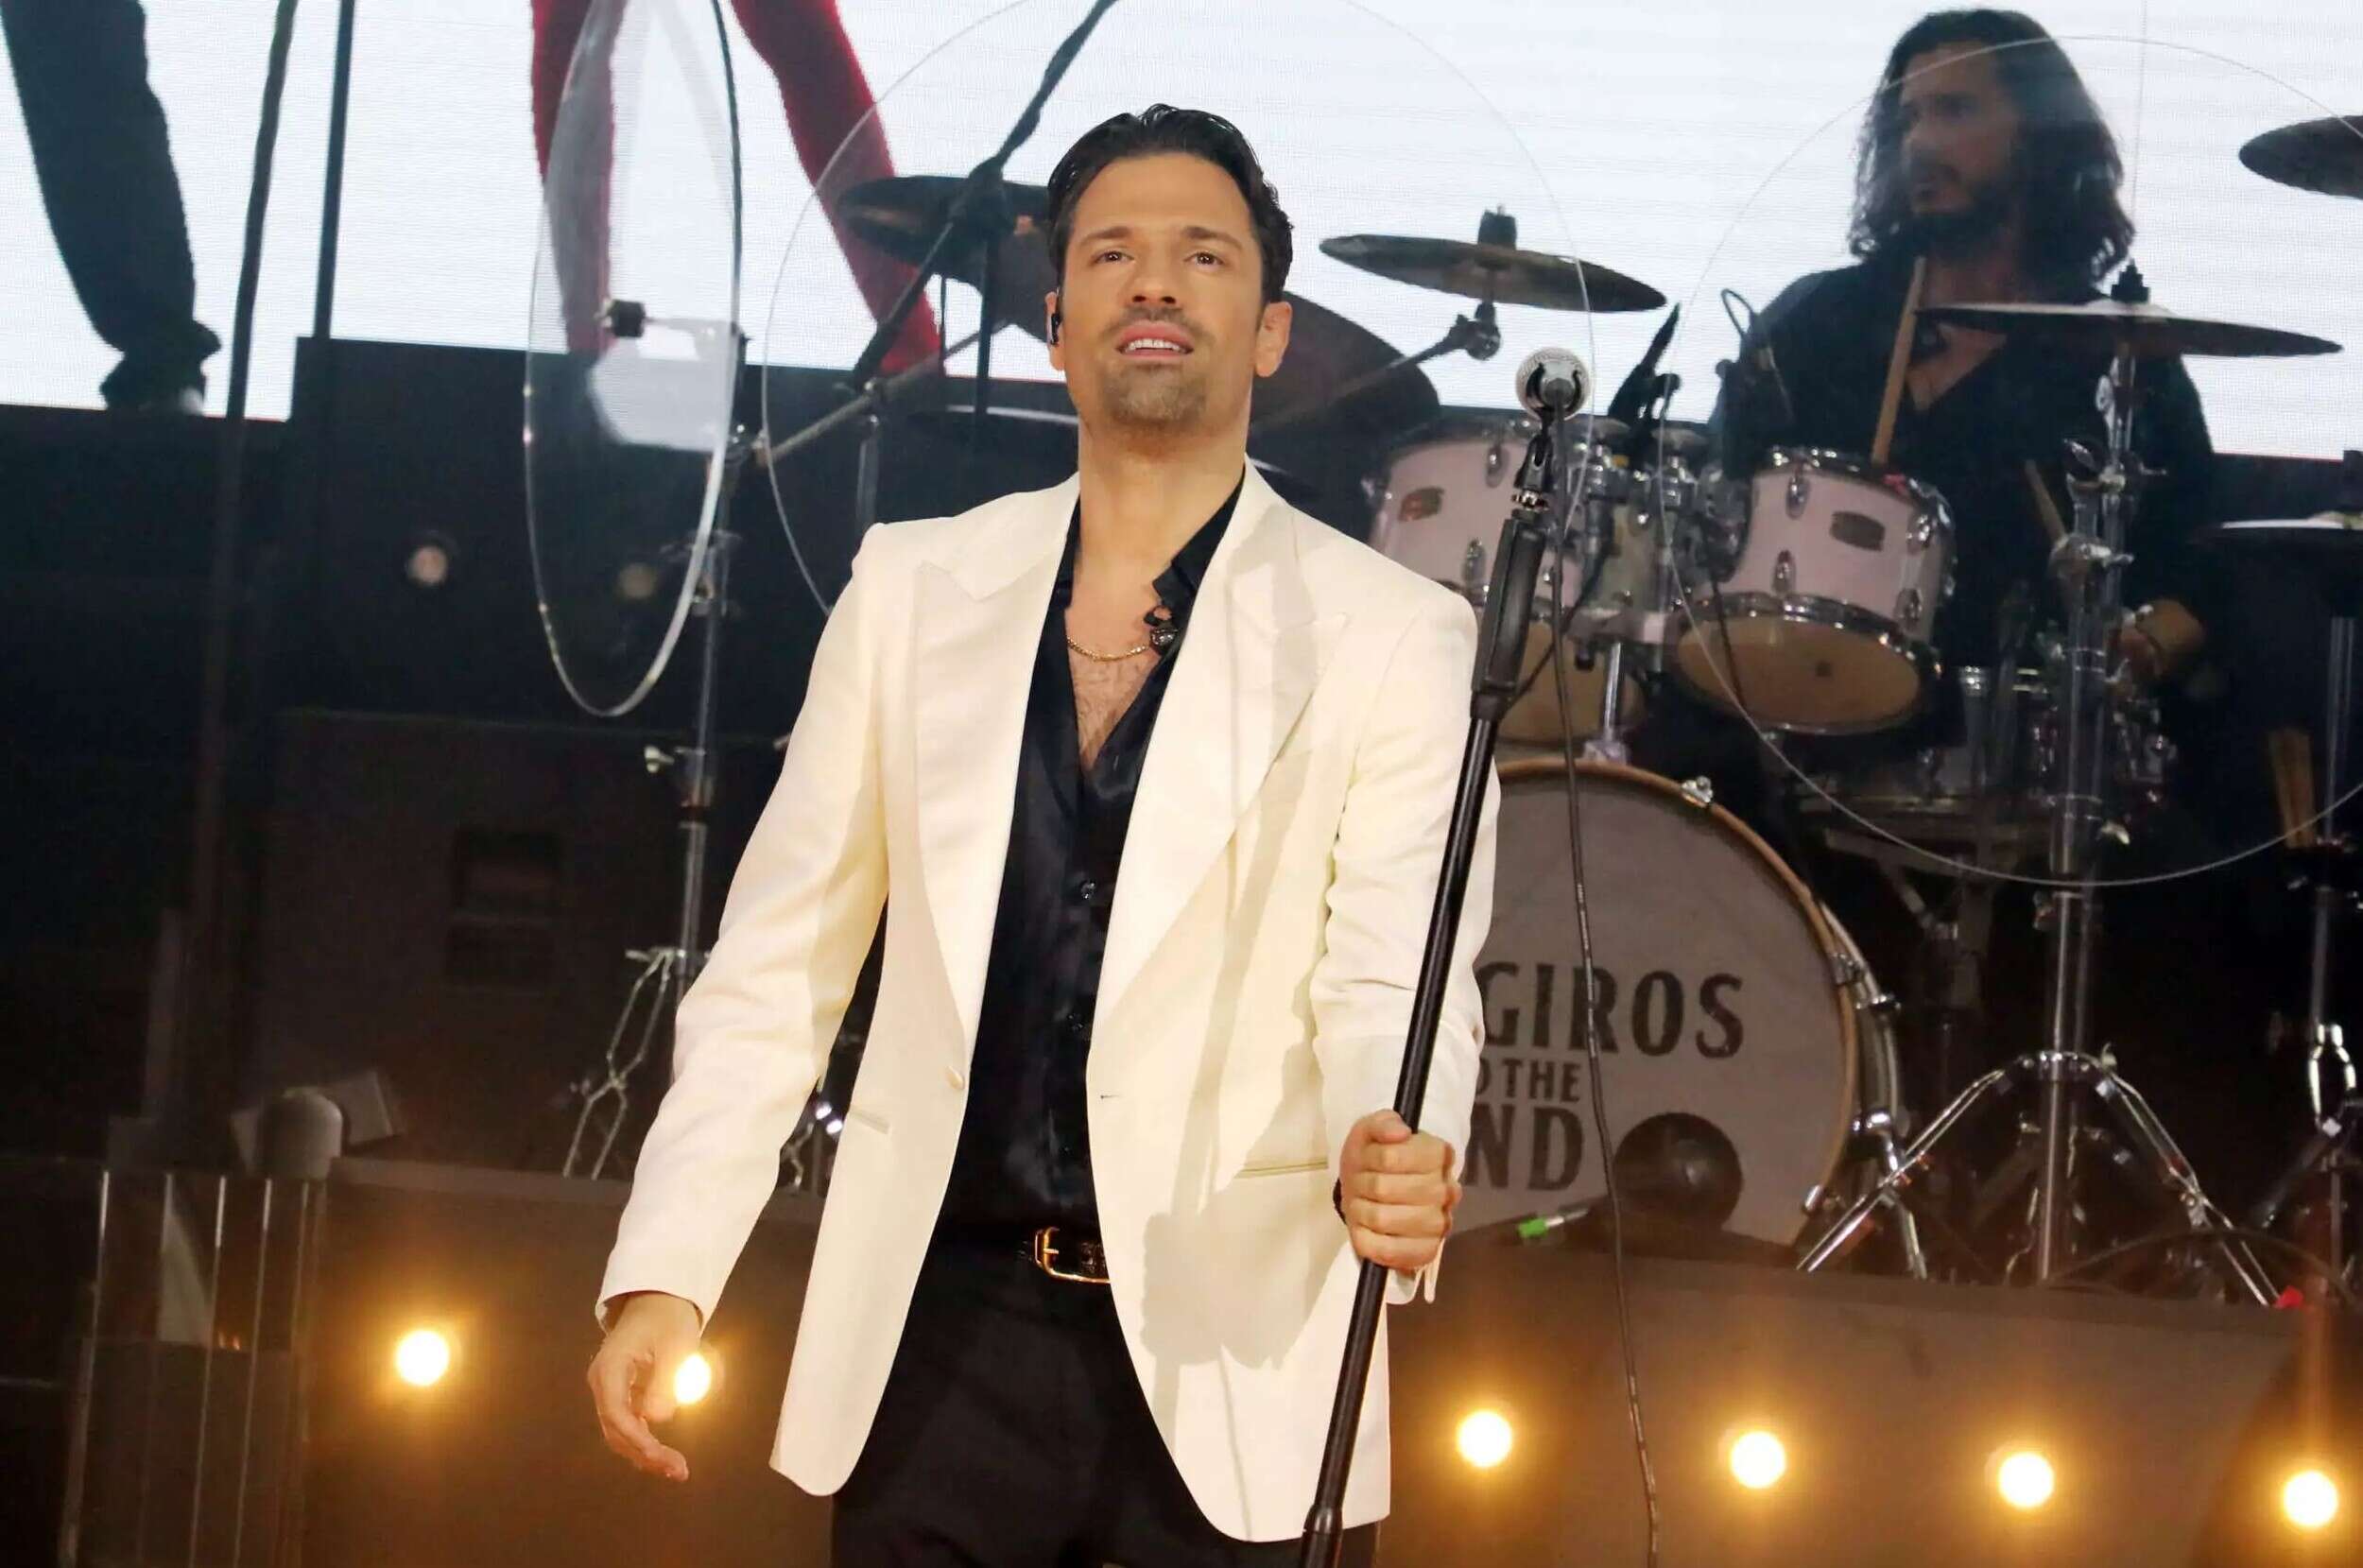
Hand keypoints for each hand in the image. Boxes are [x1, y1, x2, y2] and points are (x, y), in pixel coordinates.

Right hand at [586, 1292, 701, 1480]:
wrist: (658, 1303)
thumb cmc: (668, 1320)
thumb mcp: (675, 1345)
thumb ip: (666, 1380)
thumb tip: (657, 1418)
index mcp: (609, 1369)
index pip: (616, 1414)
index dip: (638, 1440)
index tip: (661, 1456)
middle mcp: (603, 1384)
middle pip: (616, 1429)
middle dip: (644, 1453)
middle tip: (678, 1470)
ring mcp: (610, 1391)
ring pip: (620, 1432)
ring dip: (645, 1453)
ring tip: (675, 1469)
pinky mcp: (622, 1396)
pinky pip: (629, 1425)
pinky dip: (646, 1442)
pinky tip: (665, 1457)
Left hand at [1338, 1110, 1459, 1272]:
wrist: (1378, 1192)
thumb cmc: (1375, 1158)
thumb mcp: (1372, 1131)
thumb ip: (1383, 1124)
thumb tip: (1401, 1132)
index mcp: (1439, 1154)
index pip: (1390, 1157)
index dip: (1369, 1158)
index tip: (1368, 1157)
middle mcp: (1447, 1190)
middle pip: (1383, 1189)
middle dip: (1361, 1185)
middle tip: (1360, 1183)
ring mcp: (1439, 1225)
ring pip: (1382, 1219)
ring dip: (1360, 1210)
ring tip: (1362, 1204)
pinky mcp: (1426, 1252)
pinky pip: (1386, 1250)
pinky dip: (1365, 1240)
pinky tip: (1367, 1229)